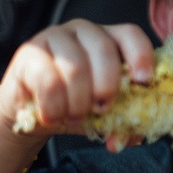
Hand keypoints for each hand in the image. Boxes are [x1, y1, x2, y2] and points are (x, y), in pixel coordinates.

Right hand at [0, 20, 154, 150]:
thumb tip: (125, 141)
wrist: (35, 110)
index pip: (131, 34)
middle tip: (101, 109)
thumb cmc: (77, 104)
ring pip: (75, 66)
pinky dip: (54, 106)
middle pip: (104, 49)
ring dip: (78, 101)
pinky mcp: (29, 52)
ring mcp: (55, 37)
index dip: (140, 56)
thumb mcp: (105, 113)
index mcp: (111, 38)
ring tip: (74, 117)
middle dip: (107, 86)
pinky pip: (47, 80)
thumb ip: (122, 123)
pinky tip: (53, 116)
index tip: (143, 82)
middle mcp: (84, 31)